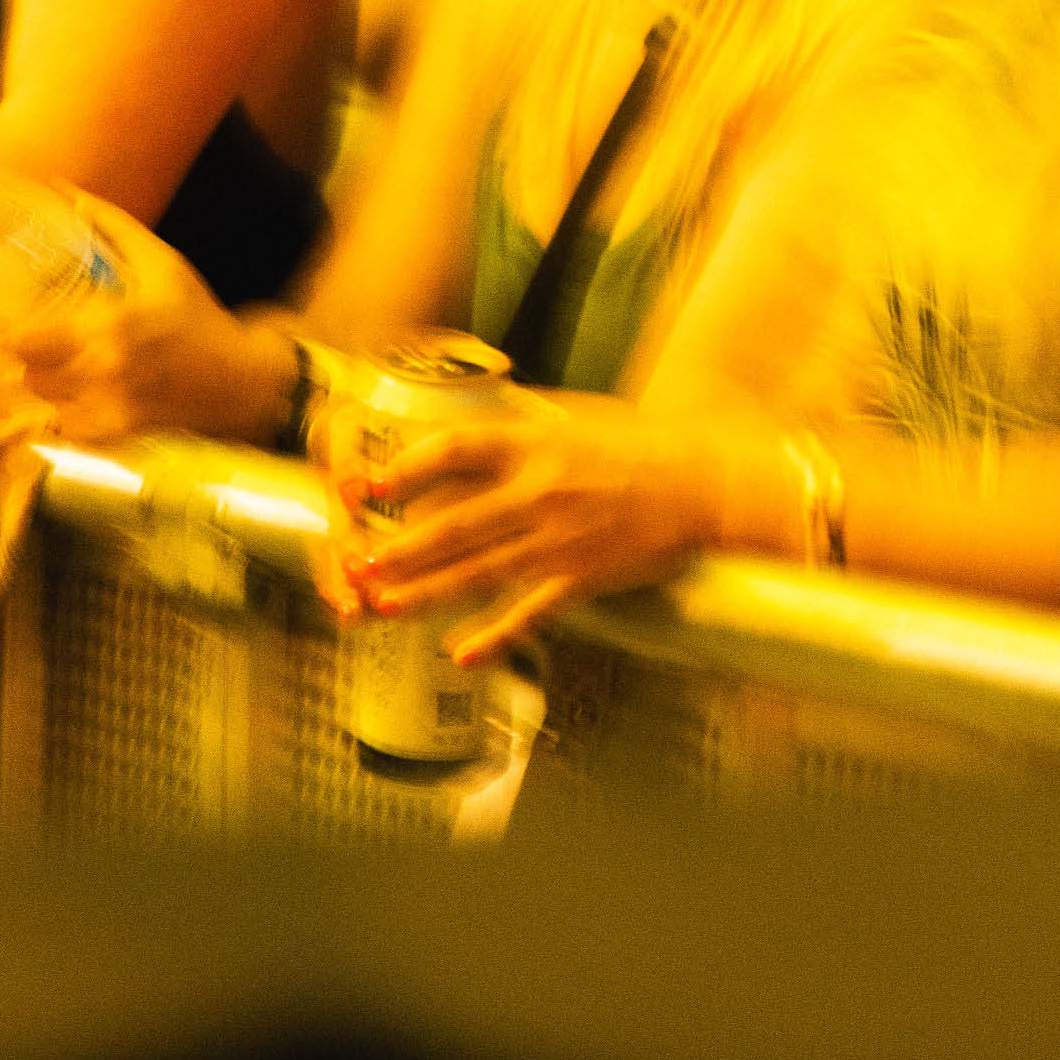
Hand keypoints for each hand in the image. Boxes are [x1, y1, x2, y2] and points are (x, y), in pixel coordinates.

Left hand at [0, 199, 295, 446]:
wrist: (237, 381)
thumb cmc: (196, 315)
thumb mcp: (161, 262)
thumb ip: (112, 225)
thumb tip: (67, 192)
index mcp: (109, 323)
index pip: (23, 337)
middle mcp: (102, 370)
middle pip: (20, 373)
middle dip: (6, 359)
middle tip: (3, 342)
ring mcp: (104, 408)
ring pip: (35, 401)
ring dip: (26, 384)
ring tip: (27, 366)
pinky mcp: (110, 436)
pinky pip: (58, 428)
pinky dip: (52, 412)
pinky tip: (61, 395)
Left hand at [337, 393, 725, 657]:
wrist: (702, 483)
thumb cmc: (642, 444)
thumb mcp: (579, 416)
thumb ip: (530, 417)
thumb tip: (487, 404)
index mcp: (537, 443)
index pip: (457, 450)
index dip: (408, 467)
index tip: (371, 483)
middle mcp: (540, 491)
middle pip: (454, 523)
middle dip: (400, 547)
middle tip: (357, 564)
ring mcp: (559, 539)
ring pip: (478, 572)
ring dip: (425, 593)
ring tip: (382, 607)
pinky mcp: (581, 577)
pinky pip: (528, 613)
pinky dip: (494, 637)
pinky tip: (460, 655)